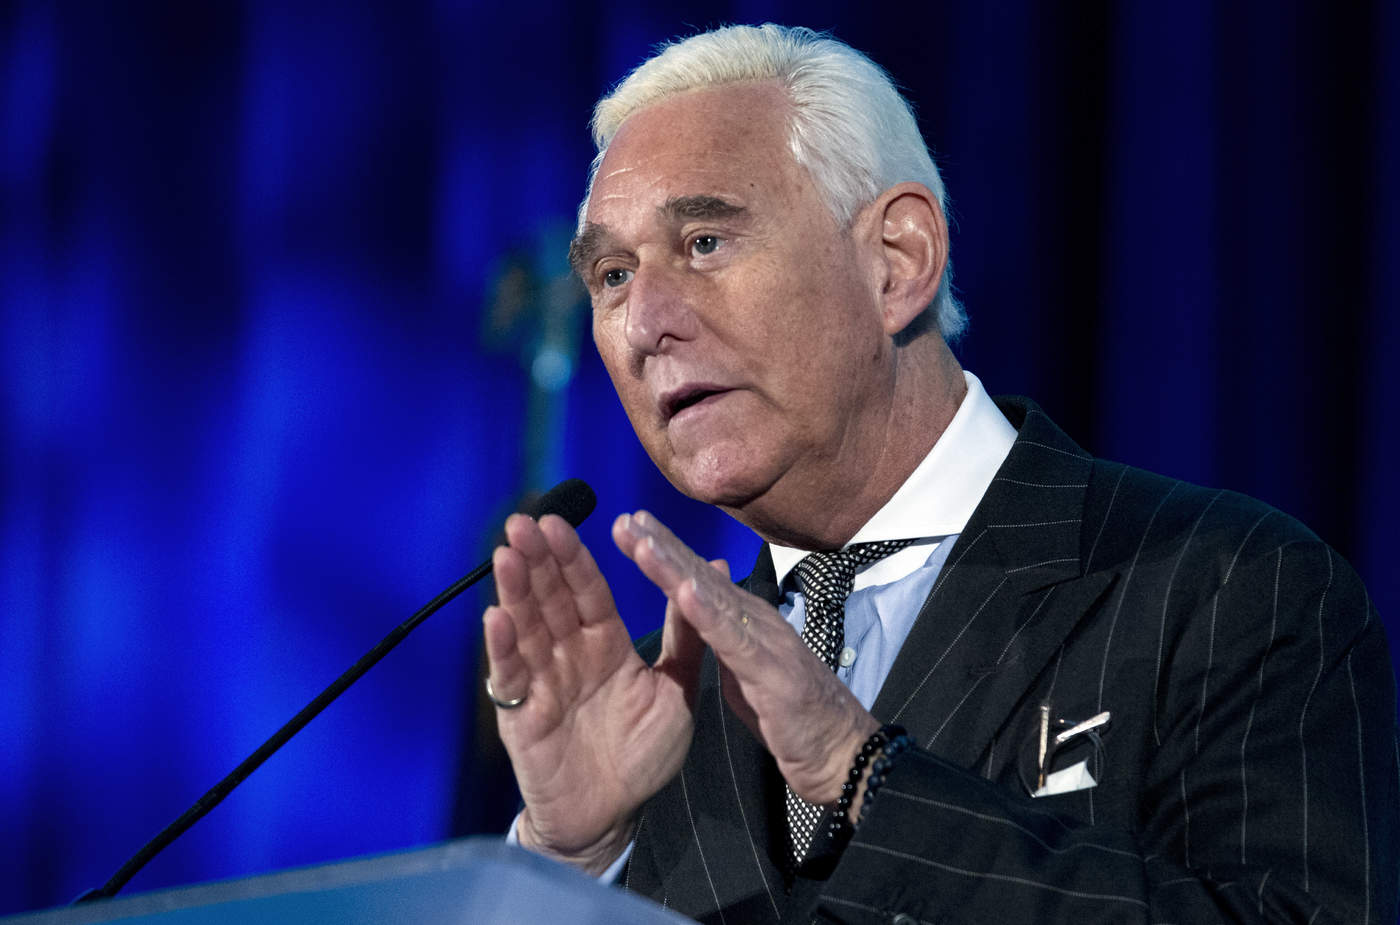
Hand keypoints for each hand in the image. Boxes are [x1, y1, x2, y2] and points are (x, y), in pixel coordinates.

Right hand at [483, 513, 706, 873]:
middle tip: (524, 521)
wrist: (612, 817)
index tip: (560, 520)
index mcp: (603, 644)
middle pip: (549, 599)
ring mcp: (540, 682)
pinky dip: (503, 649)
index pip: (586, 591)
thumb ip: (688, 636)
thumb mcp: (676, 690)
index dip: (573, 557)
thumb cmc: (641, 756)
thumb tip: (711, 572)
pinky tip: (497, 618)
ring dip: (514, 590)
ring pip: (525, 627)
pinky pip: (509, 677)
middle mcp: (567, 655)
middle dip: (536, 560)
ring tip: (507, 555)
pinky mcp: (520, 716)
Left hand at [614, 511, 879, 806]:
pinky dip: (708, 614)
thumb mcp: (745, 671)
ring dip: (676, 569)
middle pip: (701, 577)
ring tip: (644, 543)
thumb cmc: (794, 716)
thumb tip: (700, 614)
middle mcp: (755, 620)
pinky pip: (733, 640)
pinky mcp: (771, 672)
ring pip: (712, 599)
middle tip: (626, 519)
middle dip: (662, 547)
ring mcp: (765, 641)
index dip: (665, 552)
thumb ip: (723, 639)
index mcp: (744, 622)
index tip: (631, 525)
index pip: (698, 580)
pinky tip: (685, 592)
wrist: (844, 754)